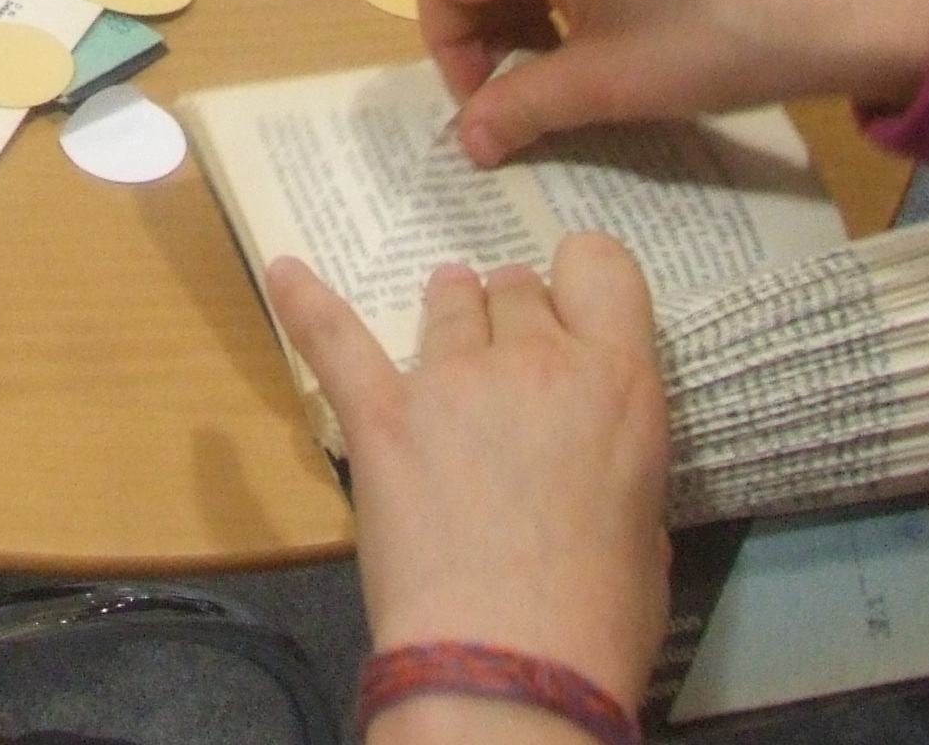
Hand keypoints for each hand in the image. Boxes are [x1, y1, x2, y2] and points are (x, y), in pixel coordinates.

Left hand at [279, 239, 670, 710]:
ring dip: (448, 309)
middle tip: (507, 354)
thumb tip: (590, 470)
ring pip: (448, 304)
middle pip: (517, 287)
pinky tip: (284, 275)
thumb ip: (614, 466)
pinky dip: (306, 304)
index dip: (583, 278)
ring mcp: (452, 381)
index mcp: (619, 386)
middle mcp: (538, 360)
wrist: (506, 662)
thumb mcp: (644, 528)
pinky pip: (336, 339)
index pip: (601, 266)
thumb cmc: (595, 619)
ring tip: (442, 309)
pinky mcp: (382, 414)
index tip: (571, 304)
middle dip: (512, 312)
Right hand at [419, 0, 928, 167]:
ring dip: (523, 5)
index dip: (450, 47)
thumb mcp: (611, 87)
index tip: (491, 104)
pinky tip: (609, 24)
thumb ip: (523, 108)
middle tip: (526, 90)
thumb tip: (468, 143)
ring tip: (568, 64)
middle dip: (484, 27)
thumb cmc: (719, 44)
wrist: (848, 5)